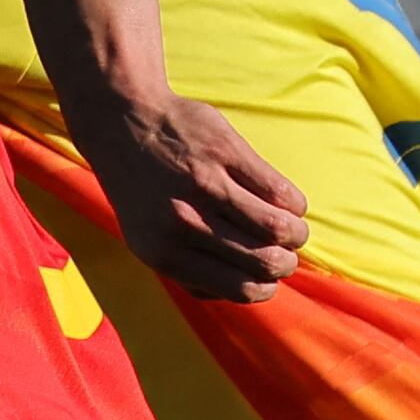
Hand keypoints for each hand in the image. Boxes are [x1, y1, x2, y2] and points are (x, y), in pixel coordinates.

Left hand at [69, 89, 309, 302]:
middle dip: (286, 263)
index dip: (266, 288)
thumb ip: (187, 271)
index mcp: (165, 254)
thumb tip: (241, 293)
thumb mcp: (146, 241)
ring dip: (296, 234)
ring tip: (293, 230)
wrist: (123, 126)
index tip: (270, 278)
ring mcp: (206, 185)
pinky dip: (292, 203)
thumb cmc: (145, 192)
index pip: (240, 288)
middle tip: (287, 254)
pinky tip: (286, 203)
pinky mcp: (226, 152)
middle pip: (264, 260)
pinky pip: (278, 190)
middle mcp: (185, 223)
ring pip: (276, 226)